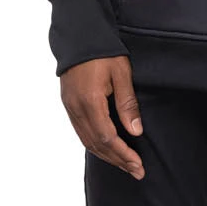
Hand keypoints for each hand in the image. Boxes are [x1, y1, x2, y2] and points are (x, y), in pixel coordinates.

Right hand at [60, 56, 145, 179]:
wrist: (80, 34)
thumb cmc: (103, 50)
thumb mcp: (121, 73)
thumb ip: (127, 103)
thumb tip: (135, 131)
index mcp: (90, 101)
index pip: (107, 138)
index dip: (123, 154)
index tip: (138, 165)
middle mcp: (76, 108)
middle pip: (96, 144)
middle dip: (117, 160)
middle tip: (135, 171)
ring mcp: (70, 107)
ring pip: (86, 141)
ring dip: (106, 155)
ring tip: (124, 164)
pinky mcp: (68, 103)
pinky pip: (81, 131)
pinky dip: (94, 144)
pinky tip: (106, 147)